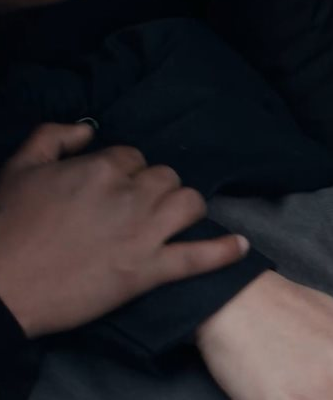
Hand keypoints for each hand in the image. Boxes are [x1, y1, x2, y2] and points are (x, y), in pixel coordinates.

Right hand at [0, 123, 248, 337]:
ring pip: (190, 204)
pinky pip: (198, 256)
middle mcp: (131, 196)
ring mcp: (145, 234)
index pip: (134, 157)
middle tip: (137, 207)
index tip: (114, 189)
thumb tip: (88, 128)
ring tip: (173, 218)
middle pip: (167, 178)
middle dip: (156, 189)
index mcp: (100, 168)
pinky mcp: (150, 271)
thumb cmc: (5, 226)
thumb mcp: (18, 167)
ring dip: (185, 208)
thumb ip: (53, 137)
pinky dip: (224, 252)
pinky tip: (242, 247)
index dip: (127, 173)